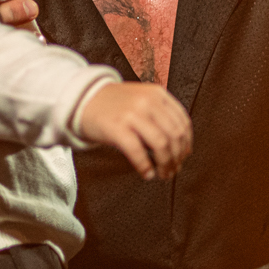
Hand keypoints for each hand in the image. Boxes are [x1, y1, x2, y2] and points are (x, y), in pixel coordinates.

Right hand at [76, 81, 192, 179]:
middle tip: (173, 170)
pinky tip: (147, 173)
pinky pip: (138, 152)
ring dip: (165, 164)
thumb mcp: (142, 100)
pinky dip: (145, 166)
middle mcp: (147, 101)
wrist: (82, 99)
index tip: (183, 157)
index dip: (186, 144)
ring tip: (162, 174)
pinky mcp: (116, 127)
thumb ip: (160, 115)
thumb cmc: (114, 105)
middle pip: (174, 135)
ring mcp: (132, 113)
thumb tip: (180, 146)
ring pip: (161, 144)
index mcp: (157, 94)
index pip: (183, 122)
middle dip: (177, 157)